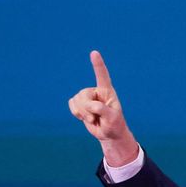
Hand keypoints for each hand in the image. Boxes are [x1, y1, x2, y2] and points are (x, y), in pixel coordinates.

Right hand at [68, 50, 139, 165]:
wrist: (108, 133)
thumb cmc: (114, 125)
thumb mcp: (112, 119)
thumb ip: (103, 110)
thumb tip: (91, 105)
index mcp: (108, 92)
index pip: (102, 76)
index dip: (98, 65)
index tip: (94, 53)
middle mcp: (96, 92)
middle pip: (84, 95)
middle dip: (87, 109)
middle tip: (95, 118)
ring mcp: (87, 97)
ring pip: (77, 100)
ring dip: (83, 113)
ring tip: (93, 119)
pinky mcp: (80, 103)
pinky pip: (71, 104)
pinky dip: (76, 113)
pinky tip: (84, 117)